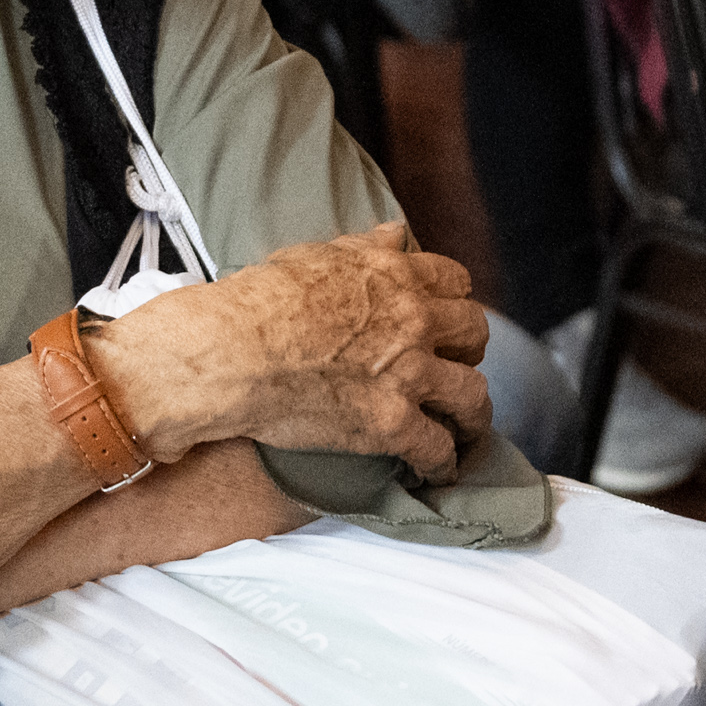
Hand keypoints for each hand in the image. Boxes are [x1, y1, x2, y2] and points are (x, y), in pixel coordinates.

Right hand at [93, 223, 491, 481]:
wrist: (231, 352)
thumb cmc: (259, 301)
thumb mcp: (314, 256)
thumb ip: (364, 248)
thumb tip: (395, 233)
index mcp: (396, 276)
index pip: (455, 282)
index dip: (455, 302)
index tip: (448, 319)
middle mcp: (413, 321)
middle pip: (474, 333)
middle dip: (470, 351)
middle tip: (456, 367)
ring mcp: (407, 373)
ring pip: (472, 395)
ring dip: (473, 414)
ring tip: (467, 429)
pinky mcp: (390, 422)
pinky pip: (437, 448)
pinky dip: (443, 464)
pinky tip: (438, 472)